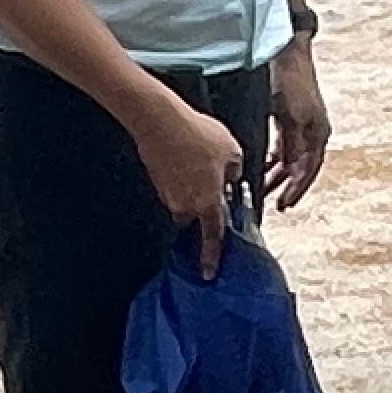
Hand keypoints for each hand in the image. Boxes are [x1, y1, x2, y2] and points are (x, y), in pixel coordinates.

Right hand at [135, 89, 246, 275]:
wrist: (158, 120)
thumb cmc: (196, 135)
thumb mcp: (232, 152)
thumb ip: (235, 172)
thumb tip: (231, 178)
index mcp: (207, 203)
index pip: (212, 237)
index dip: (211, 257)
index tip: (209, 272)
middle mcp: (185, 205)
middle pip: (198, 217)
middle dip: (205, 204)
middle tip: (214, 182)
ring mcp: (167, 194)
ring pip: (186, 199)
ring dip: (194, 187)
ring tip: (200, 159)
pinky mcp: (156, 181)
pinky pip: (174, 186)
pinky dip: (181, 176)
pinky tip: (186, 155)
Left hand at [266, 39, 330, 210]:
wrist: (286, 52)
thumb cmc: (289, 81)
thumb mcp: (288, 116)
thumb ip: (289, 144)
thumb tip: (289, 167)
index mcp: (318, 133)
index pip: (308, 170)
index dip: (296, 190)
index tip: (284, 205)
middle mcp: (315, 132)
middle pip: (300, 168)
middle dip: (285, 186)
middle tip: (271, 203)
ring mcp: (304, 126)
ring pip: (291, 159)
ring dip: (277, 174)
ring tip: (262, 188)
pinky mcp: (293, 119)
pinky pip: (285, 147)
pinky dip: (275, 158)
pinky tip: (262, 165)